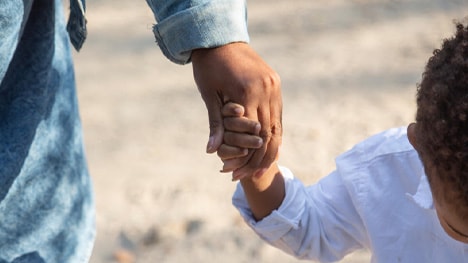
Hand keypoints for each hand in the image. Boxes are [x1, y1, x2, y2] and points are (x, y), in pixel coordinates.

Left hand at [191, 42, 281, 179]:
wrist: (219, 38)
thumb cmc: (208, 67)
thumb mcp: (209, 95)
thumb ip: (215, 124)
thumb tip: (212, 151)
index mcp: (247, 93)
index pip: (253, 135)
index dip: (246, 158)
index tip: (235, 173)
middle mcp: (266, 90)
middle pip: (268, 134)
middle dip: (259, 159)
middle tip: (248, 176)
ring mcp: (273, 86)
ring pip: (277, 125)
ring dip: (270, 148)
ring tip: (260, 167)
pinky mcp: (275, 83)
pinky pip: (277, 113)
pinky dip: (273, 132)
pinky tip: (267, 145)